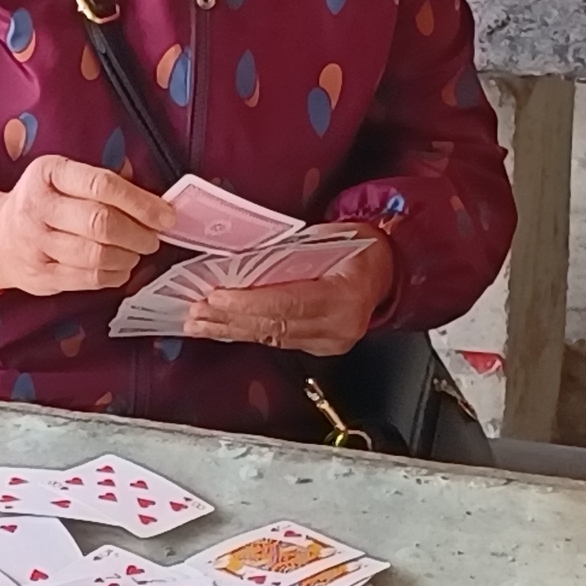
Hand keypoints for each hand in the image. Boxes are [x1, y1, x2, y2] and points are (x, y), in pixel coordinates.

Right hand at [0, 156, 169, 295]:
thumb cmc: (43, 203)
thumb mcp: (64, 177)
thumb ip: (104, 182)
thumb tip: (154, 199)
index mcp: (48, 173)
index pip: (102, 185)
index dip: (141, 202)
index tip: (165, 215)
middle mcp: (37, 207)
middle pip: (101, 223)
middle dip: (139, 233)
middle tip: (153, 237)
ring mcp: (36, 244)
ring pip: (98, 255)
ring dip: (129, 256)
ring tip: (136, 251)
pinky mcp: (41, 275)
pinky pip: (90, 279)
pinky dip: (114, 275)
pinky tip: (119, 266)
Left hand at [181, 228, 395, 355]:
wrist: (387, 270)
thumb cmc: (360, 247)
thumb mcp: (330, 238)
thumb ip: (291, 252)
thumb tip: (243, 256)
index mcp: (345, 295)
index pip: (289, 303)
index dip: (250, 303)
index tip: (217, 297)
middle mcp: (340, 326)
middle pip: (276, 326)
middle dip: (231, 319)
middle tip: (198, 312)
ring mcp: (331, 341)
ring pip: (273, 338)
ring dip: (233, 329)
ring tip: (201, 323)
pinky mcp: (321, 347)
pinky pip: (279, 341)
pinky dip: (249, 332)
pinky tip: (225, 328)